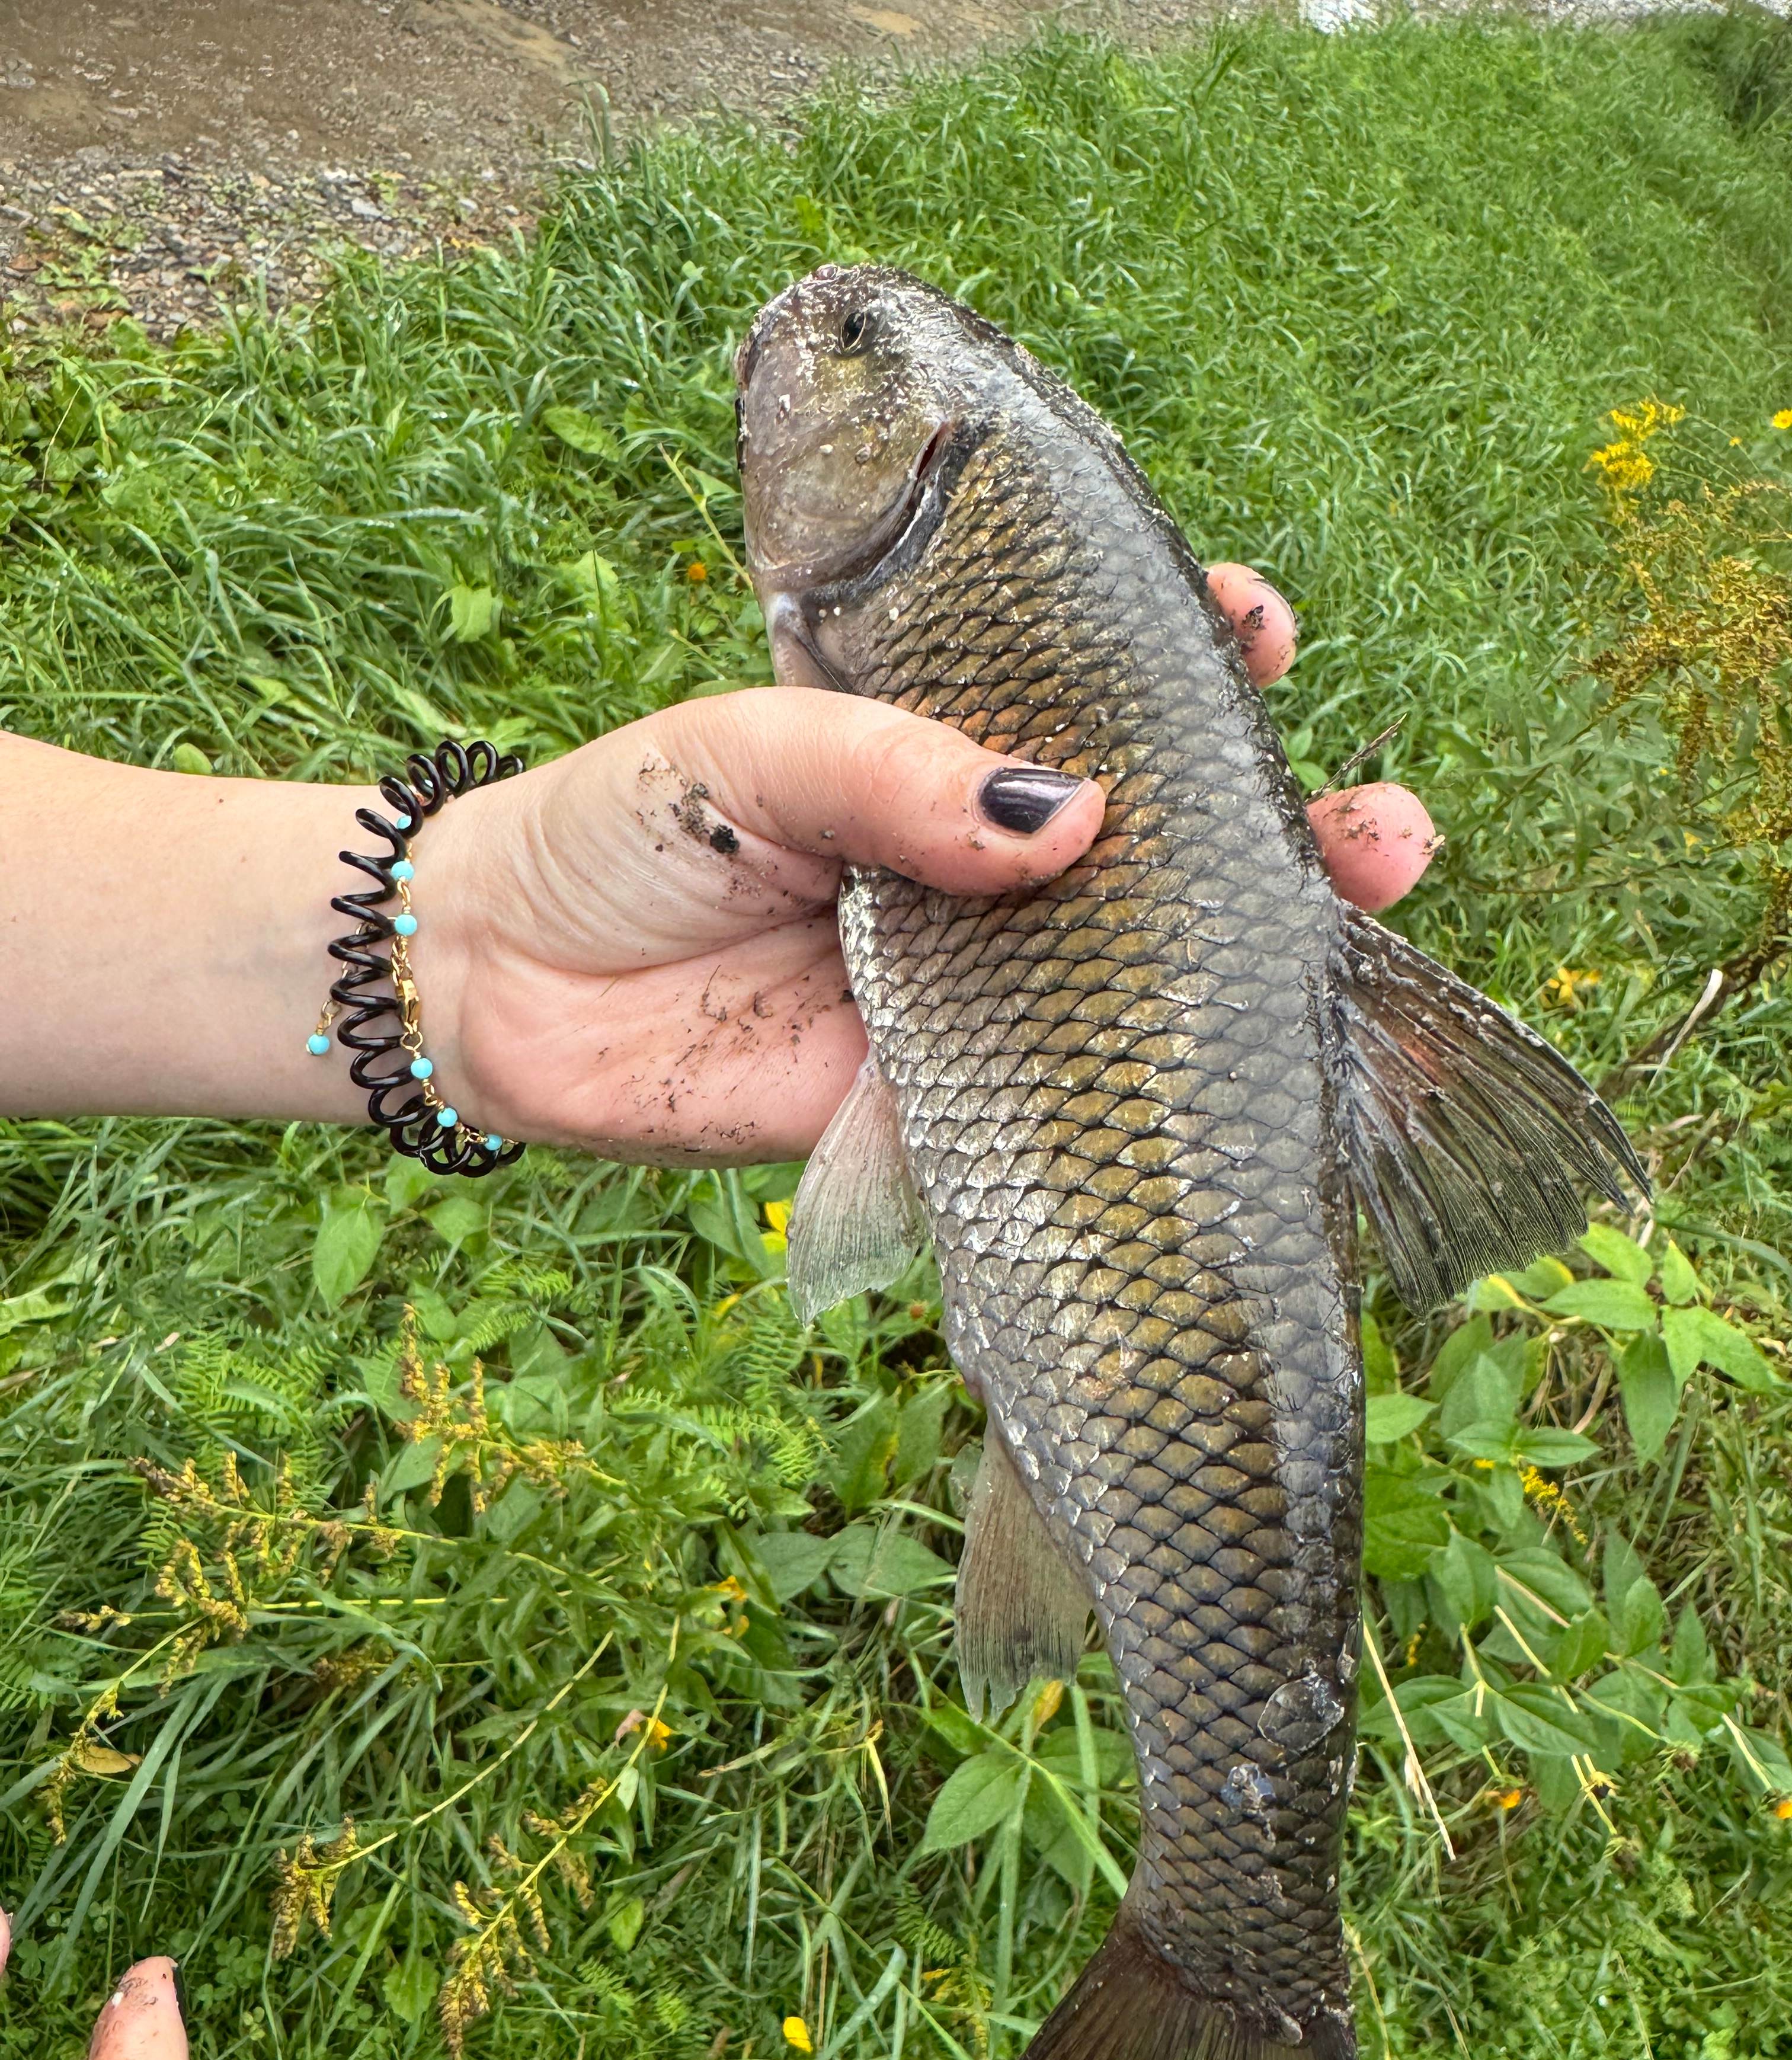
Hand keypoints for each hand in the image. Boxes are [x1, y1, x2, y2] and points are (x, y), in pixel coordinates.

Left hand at [427, 565, 1434, 1164]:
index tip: (1257, 633)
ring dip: (1264, 962)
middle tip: (1379, 828)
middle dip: (1291, 833)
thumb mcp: (751, 752)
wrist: (501, 991)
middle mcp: (981, 872)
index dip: (1197, 663)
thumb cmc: (620, 833)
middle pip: (1170, 851)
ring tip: (1365, 918)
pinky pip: (1062, 1105)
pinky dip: (1154, 1101)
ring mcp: (975, 991)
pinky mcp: (937, 1104)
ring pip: (1144, 978)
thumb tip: (1068, 821)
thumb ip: (896, 774)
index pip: (1102, 694)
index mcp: (942, 750)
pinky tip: (1250, 1084)